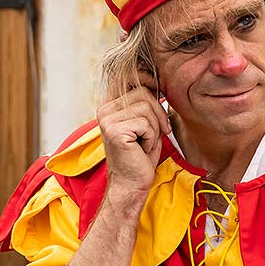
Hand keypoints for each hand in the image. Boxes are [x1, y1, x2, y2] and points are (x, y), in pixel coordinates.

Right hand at [97, 80, 171, 218]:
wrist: (132, 184)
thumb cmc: (141, 155)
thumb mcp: (147, 123)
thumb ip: (149, 102)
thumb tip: (160, 81)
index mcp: (110, 104)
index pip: (139, 84)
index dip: (155, 97)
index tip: (158, 117)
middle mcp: (105, 109)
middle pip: (145, 93)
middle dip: (157, 115)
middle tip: (153, 136)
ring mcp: (107, 119)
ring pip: (147, 108)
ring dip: (154, 129)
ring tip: (144, 144)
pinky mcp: (114, 130)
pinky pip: (145, 124)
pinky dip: (150, 138)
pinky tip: (140, 149)